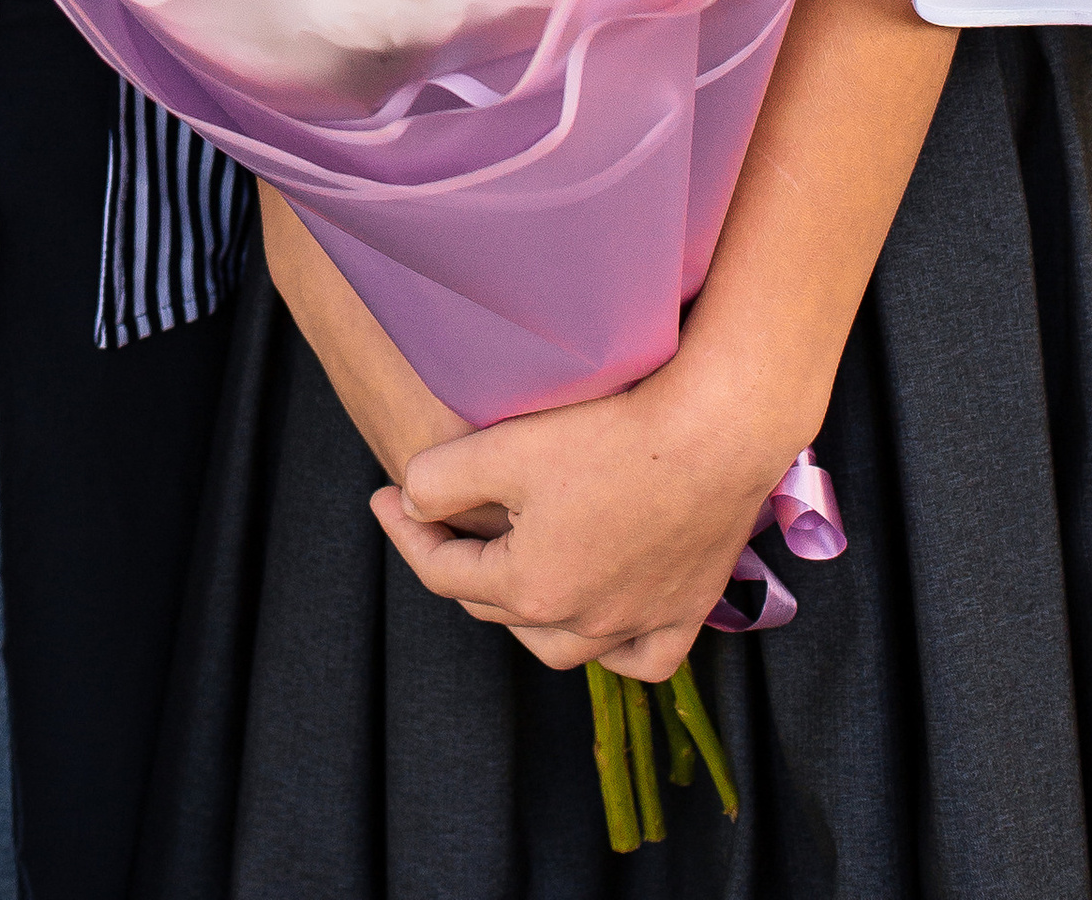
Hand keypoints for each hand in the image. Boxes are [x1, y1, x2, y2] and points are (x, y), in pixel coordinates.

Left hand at [373, 364, 789, 681]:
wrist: (714, 433)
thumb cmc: (608, 434)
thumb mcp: (502, 446)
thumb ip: (439, 480)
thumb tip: (409, 502)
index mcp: (531, 587)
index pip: (445, 572)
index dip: (405, 532)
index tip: (378, 495)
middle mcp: (584, 620)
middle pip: (500, 608)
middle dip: (460, 568)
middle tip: (440, 524)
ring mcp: (640, 620)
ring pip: (566, 647)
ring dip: (528, 617)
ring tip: (510, 575)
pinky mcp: (688, 608)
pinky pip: (644, 658)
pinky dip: (617, 651)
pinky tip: (604, 628)